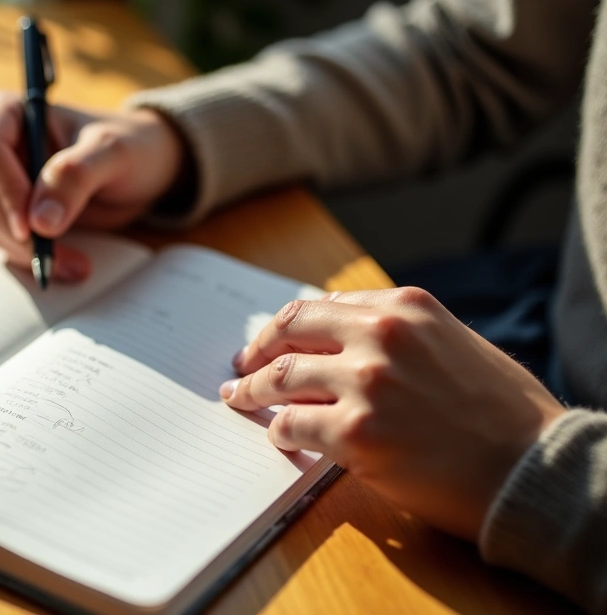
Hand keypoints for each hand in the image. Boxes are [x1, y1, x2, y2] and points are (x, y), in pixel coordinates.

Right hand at [0, 90, 184, 280]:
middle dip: (11, 229)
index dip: (3, 189)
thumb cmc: (130, 145)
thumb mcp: (113, 153)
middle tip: (53, 254)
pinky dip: (29, 259)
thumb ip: (76, 176)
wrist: (147, 170)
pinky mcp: (9, 214)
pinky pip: (1, 241)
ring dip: (22, 251)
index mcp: (11, 113)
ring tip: (73, 265)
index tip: (32, 225)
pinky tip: (66, 265)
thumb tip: (39, 222)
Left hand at [221, 287, 566, 540]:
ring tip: (242, 400)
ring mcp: (365, 382)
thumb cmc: (503, 415)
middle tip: (242, 368)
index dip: (288, 326)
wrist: (533, 469)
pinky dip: (278, 432)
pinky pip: (291, 426)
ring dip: (254, 391)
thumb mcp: (454, 344)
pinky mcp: (355, 433)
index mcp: (405, 306)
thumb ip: (399, 335)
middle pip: (290, 329)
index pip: (322, 305)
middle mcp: (381, 334)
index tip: (272, 340)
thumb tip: (341, 341)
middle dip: (258, 349)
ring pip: (280, 377)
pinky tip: (281, 439)